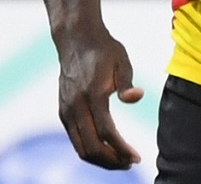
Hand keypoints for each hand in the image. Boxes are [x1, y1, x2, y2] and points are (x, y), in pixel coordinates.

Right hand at [56, 28, 144, 168]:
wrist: (76, 38)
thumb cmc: (103, 50)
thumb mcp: (122, 61)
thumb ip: (127, 83)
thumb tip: (137, 97)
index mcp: (93, 94)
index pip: (107, 132)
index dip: (122, 149)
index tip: (136, 158)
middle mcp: (76, 105)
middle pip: (91, 147)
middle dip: (112, 161)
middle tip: (130, 163)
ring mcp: (66, 109)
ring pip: (80, 148)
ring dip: (100, 159)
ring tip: (120, 160)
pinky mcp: (63, 111)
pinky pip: (75, 139)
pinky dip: (90, 150)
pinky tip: (106, 149)